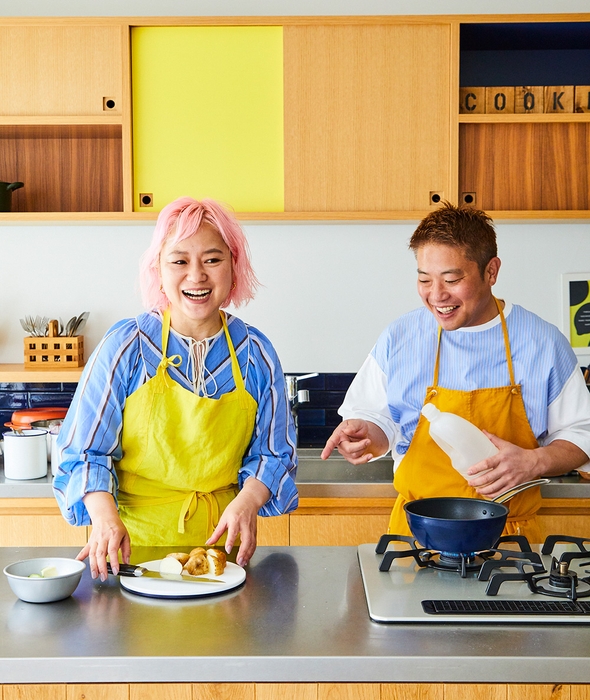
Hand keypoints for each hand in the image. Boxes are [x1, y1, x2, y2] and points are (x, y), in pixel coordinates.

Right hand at [78, 492, 130, 580]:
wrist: (105, 516)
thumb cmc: (116, 526)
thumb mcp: (126, 535)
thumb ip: (127, 549)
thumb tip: (127, 561)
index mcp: (114, 535)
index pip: (113, 550)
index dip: (113, 562)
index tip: (115, 571)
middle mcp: (103, 538)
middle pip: (101, 554)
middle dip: (101, 567)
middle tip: (104, 577)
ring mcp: (95, 540)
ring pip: (92, 554)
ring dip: (93, 566)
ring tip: (95, 575)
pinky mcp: (90, 542)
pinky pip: (84, 550)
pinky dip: (80, 557)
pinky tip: (78, 564)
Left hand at [206, 478, 270, 566]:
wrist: (249, 500)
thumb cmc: (236, 508)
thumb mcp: (224, 518)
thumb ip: (217, 532)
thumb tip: (208, 543)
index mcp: (235, 520)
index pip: (233, 532)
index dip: (231, 541)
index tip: (228, 550)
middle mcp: (245, 525)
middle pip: (246, 539)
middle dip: (243, 552)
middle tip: (239, 561)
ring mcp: (251, 528)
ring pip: (252, 543)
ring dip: (248, 554)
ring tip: (243, 562)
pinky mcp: (255, 531)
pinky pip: (254, 543)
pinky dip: (252, 551)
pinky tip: (247, 558)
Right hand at [321, 419, 387, 463]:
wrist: (363, 433)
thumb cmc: (357, 427)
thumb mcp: (357, 422)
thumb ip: (353, 426)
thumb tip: (348, 430)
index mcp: (338, 434)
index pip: (332, 442)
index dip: (327, 449)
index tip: (324, 456)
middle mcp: (340, 444)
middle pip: (348, 449)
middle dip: (360, 445)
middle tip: (367, 440)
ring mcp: (345, 452)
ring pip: (354, 455)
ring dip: (363, 448)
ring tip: (365, 441)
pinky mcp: (351, 457)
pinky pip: (356, 462)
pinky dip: (364, 459)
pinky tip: (369, 456)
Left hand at [467, 433, 589, 498]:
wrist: (534, 462)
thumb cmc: (519, 454)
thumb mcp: (506, 445)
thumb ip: (493, 439)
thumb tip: (483, 432)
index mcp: (502, 458)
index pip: (487, 464)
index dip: (477, 468)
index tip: (469, 471)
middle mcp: (505, 469)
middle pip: (489, 478)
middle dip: (477, 482)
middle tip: (470, 483)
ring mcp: (510, 479)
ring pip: (494, 488)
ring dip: (484, 490)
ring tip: (477, 490)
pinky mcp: (514, 486)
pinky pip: (502, 493)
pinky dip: (494, 496)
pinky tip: (488, 495)